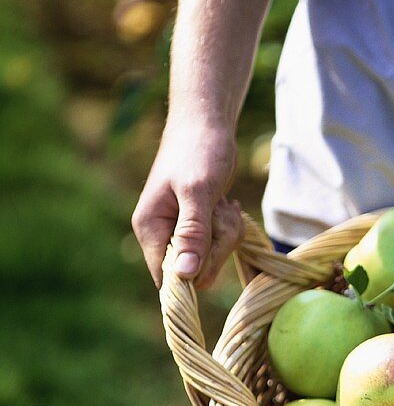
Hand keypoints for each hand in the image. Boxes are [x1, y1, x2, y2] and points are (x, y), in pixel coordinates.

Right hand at [131, 118, 243, 289]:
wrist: (206, 127)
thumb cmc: (198, 152)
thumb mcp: (198, 192)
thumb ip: (192, 233)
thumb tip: (184, 274)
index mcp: (150, 228)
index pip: (167, 278)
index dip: (193, 277)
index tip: (212, 252)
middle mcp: (162, 235)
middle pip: (196, 271)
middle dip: (217, 246)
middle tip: (219, 212)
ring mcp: (182, 233)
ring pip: (213, 258)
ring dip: (227, 233)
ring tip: (222, 204)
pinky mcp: (200, 228)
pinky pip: (221, 243)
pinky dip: (230, 227)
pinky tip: (226, 205)